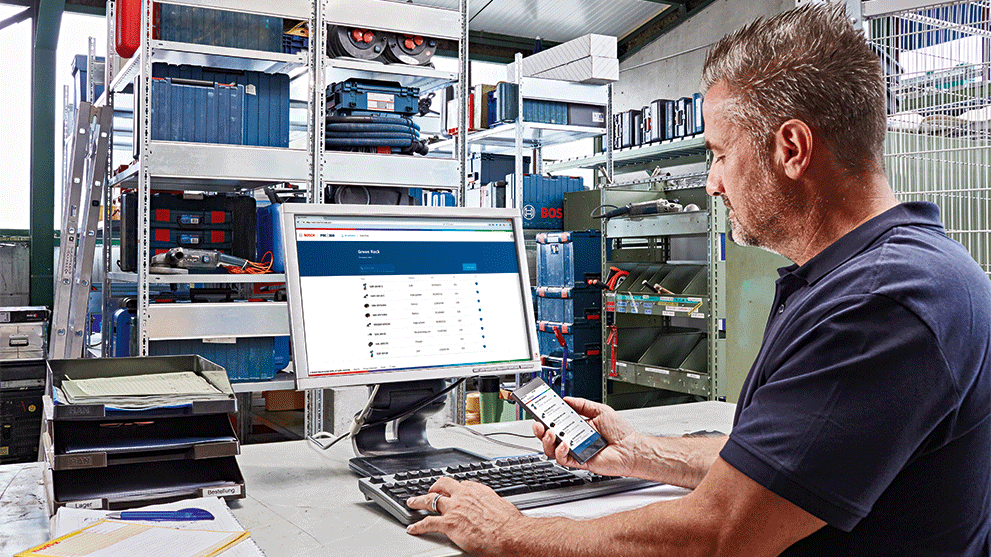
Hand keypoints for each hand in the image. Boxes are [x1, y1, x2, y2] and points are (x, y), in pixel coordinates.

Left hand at [406, 476, 524, 556]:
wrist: (509, 534)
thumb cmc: (509, 523)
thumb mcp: (501, 506)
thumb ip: (492, 505)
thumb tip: (494, 510)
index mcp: (477, 490)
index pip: (461, 484)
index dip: (454, 488)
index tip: (451, 491)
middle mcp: (464, 495)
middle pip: (442, 485)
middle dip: (433, 487)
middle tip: (429, 490)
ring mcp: (454, 508)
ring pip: (430, 500)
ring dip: (418, 501)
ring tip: (412, 503)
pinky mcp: (448, 523)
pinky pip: (428, 523)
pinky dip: (418, 526)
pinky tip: (413, 528)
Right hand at [533, 397, 644, 477]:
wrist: (632, 449)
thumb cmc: (620, 432)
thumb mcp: (601, 410)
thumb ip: (583, 404)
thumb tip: (567, 399)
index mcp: (578, 426)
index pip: (557, 421)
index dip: (546, 416)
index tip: (539, 409)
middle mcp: (574, 439)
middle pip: (549, 436)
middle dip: (540, 430)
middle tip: (538, 423)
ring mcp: (576, 451)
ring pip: (552, 449)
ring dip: (547, 441)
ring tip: (551, 433)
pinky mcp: (579, 462)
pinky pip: (563, 459)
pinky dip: (560, 451)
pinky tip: (565, 443)